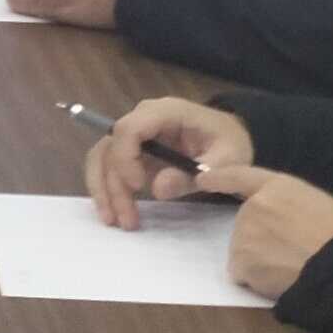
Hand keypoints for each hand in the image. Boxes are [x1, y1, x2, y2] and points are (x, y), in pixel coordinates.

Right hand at [87, 97, 254, 224]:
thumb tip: (157, 190)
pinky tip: (112, 211)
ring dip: (104, 189)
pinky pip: (108, 165)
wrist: (230, 137)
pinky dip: (106, 187)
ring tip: (114, 220)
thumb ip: (196, 173)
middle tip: (126, 220)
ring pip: (102, 157)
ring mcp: (135, 133)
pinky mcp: (132, 149)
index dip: (126, 158)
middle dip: (113, 185)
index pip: (129, 128)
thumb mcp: (228, 158)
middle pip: (111, 147)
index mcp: (166, 112)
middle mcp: (143, 118)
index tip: (139, 187)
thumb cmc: (230, 142)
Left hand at [215, 172, 332, 303]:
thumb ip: (286, 205)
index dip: (220, 177)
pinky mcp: (240, 259)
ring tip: (288, 265)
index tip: (203, 179)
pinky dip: (255, 280)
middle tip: (290, 251)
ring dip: (258, 261)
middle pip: (244, 225)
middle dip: (259, 240)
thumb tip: (277, 221)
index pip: (241, 176)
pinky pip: (242, 273)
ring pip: (242, 252)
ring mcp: (245, 232)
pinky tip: (279, 278)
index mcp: (277, 186)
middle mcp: (255, 205)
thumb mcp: (314, 203)